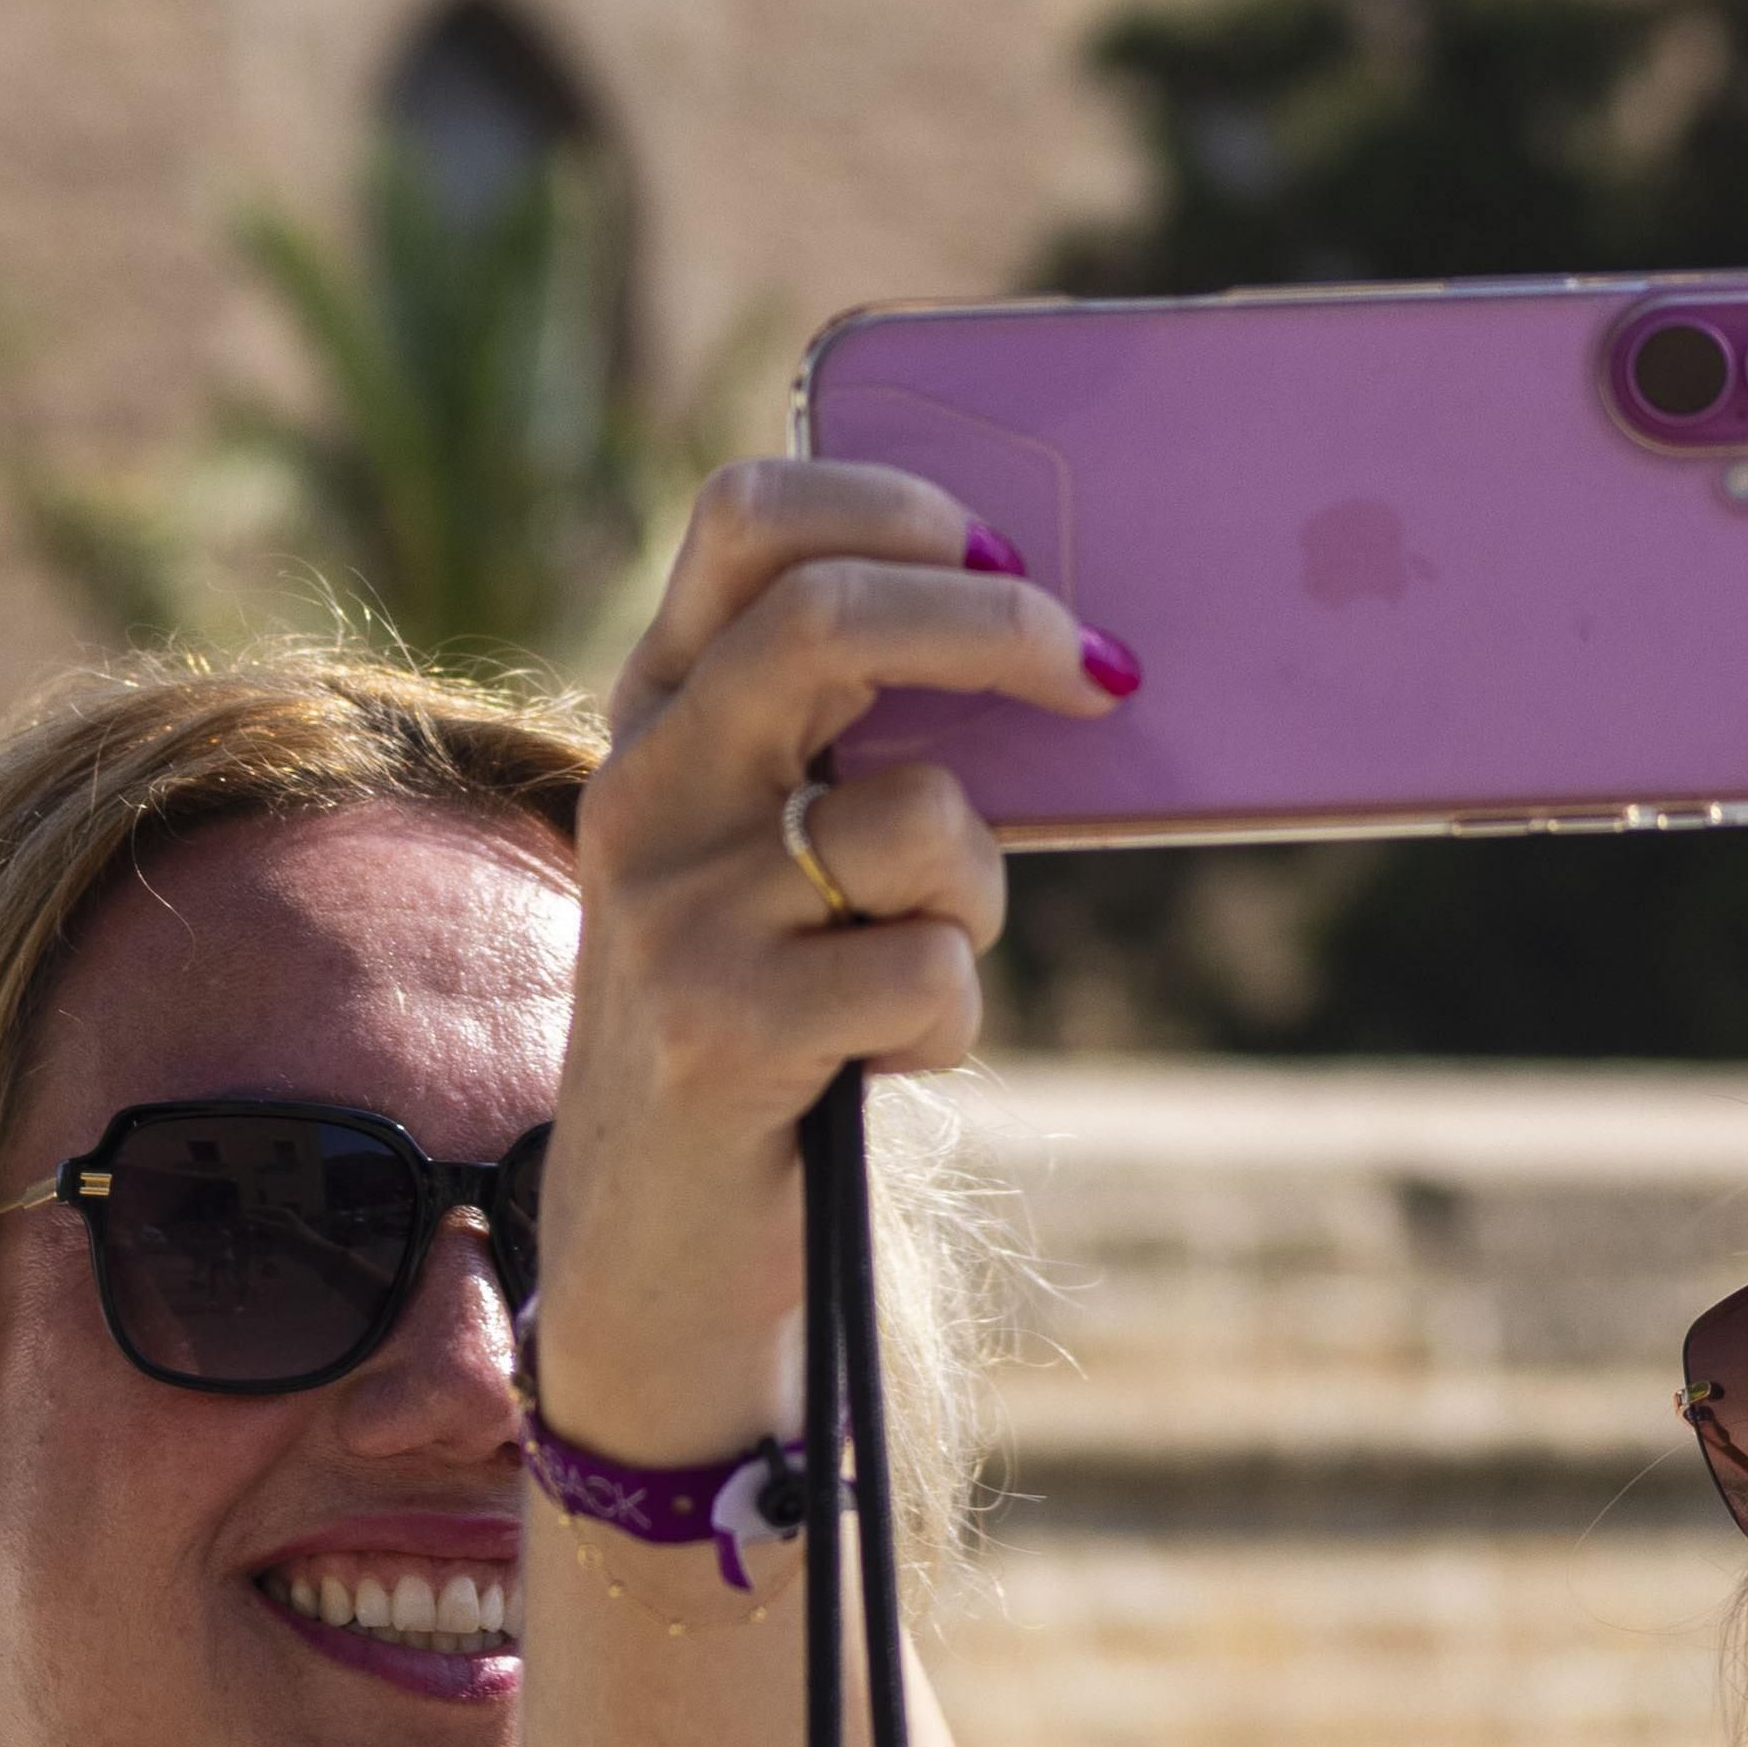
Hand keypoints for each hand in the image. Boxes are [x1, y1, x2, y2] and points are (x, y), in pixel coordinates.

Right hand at [537, 465, 1129, 1462]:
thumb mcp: (775, 841)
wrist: (657, 1240)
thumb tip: (1047, 622)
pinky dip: (948, 1019)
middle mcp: (645, 783)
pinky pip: (930, 970)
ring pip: (921, 816)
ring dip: (978, 892)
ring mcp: (673, 907)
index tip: (1000, 551)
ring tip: (914, 964)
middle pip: (828, 614)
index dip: (891, 505)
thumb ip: (848, 727)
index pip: (747, 516)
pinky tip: (880, 1059)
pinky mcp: (719, 1029)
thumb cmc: (768, 1006)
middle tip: (1102, 672)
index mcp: (661, 707)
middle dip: (998, 627)